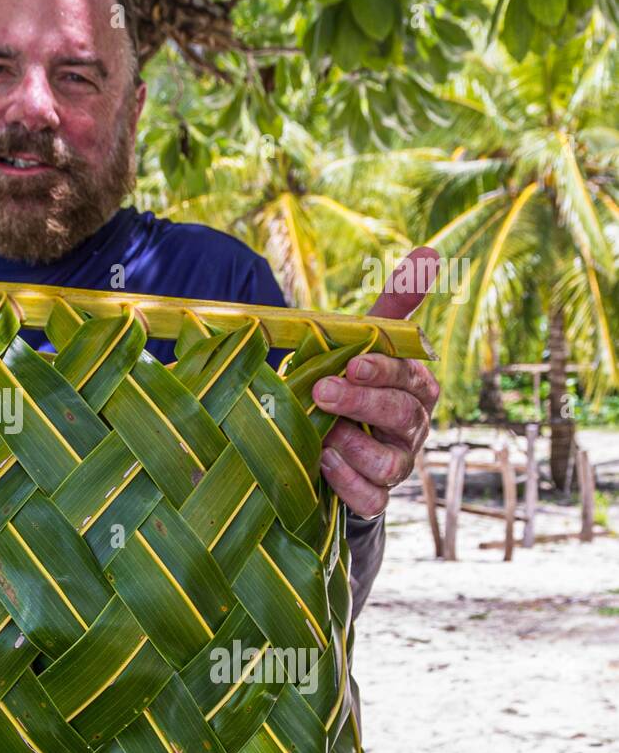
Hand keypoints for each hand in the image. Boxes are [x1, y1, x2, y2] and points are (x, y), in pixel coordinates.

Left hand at [313, 247, 441, 518]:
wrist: (329, 449)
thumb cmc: (350, 386)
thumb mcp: (365, 345)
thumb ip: (394, 306)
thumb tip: (431, 252)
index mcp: (414, 387)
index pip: (409, 376)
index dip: (383, 370)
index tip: (351, 362)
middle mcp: (412, 427)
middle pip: (402, 415)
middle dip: (362, 402)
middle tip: (321, 391)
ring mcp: (397, 465)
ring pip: (391, 462)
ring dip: (355, 447)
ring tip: (323, 434)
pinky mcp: (375, 497)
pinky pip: (372, 499)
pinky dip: (349, 485)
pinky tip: (324, 465)